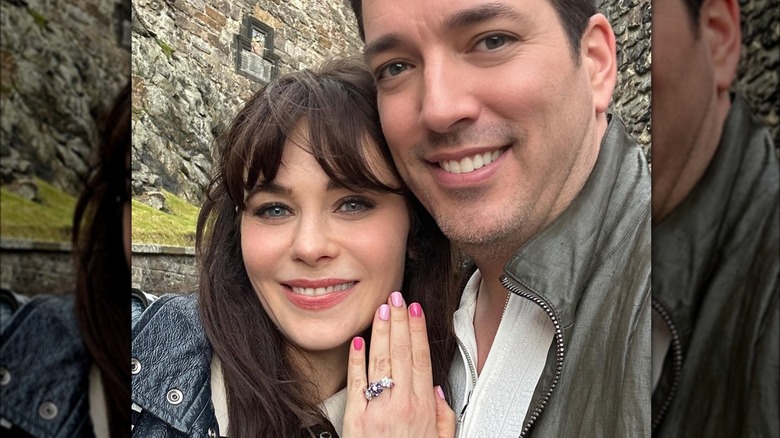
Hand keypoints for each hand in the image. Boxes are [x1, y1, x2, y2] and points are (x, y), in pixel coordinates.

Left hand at [342, 292, 455, 437]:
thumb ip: (444, 417)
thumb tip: (438, 392)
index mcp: (424, 407)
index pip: (421, 358)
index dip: (418, 330)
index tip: (415, 310)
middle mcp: (402, 403)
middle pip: (402, 352)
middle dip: (399, 321)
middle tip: (396, 297)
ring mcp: (378, 409)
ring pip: (381, 361)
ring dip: (381, 332)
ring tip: (381, 309)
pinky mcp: (356, 417)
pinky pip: (356, 382)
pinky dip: (357, 360)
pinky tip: (358, 341)